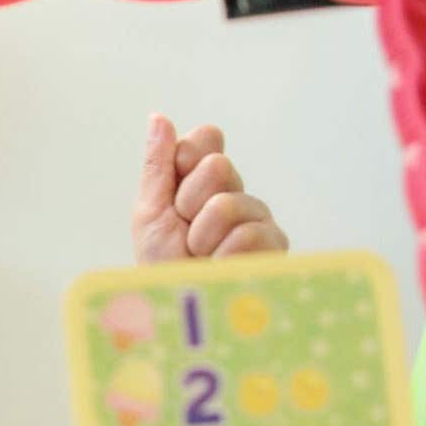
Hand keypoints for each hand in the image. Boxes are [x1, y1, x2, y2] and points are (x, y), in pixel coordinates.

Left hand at [131, 115, 287, 263]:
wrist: (178, 307)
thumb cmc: (161, 265)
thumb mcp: (149, 212)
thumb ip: (158, 165)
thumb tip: (159, 118)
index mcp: (204, 180)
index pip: (205, 140)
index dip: (184, 164)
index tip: (173, 197)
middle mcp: (235, 192)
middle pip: (218, 166)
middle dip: (189, 204)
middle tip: (185, 234)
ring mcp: (258, 217)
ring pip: (229, 202)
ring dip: (202, 236)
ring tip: (201, 256)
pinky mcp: (275, 245)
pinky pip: (248, 234)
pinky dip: (223, 256)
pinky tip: (220, 268)